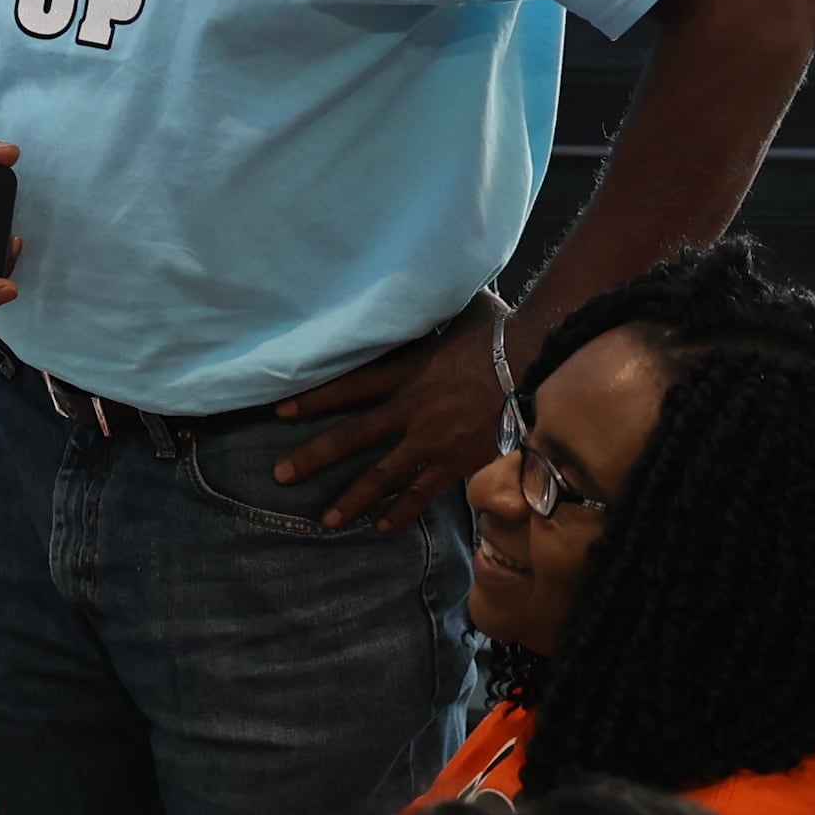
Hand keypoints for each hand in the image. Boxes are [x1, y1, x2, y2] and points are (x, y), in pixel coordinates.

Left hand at [269, 303, 508, 533]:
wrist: (535, 362)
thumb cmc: (500, 334)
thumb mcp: (457, 316)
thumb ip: (434, 315)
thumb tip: (429, 286)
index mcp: (406, 372)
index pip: (349, 387)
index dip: (313, 399)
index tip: (279, 411)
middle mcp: (410, 409)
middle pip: (351, 436)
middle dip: (314, 457)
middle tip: (282, 475)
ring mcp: (431, 439)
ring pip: (381, 474)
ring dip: (352, 498)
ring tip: (327, 520)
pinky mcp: (456, 461)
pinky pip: (423, 492)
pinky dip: (402, 511)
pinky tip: (382, 527)